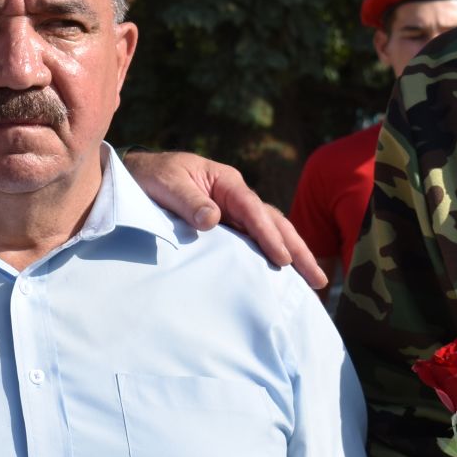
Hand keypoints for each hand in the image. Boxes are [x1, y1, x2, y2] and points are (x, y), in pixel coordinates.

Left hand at [121, 150, 327, 287]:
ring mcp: (234, 211)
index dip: (268, 235)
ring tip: (313, 281)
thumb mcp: (166, 184)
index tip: (282, 259)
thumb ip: (188, 201)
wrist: (138, 175)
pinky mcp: (228, 225)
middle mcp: (236, 195)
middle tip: (317, 279)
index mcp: (225, 181)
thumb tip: (213, 220)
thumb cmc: (151, 176)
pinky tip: (284, 275)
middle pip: (274, 222)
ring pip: (270, 232)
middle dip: (297, 249)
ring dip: (292, 254)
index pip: (253, 210)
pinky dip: (271, 255)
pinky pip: (254, 240)